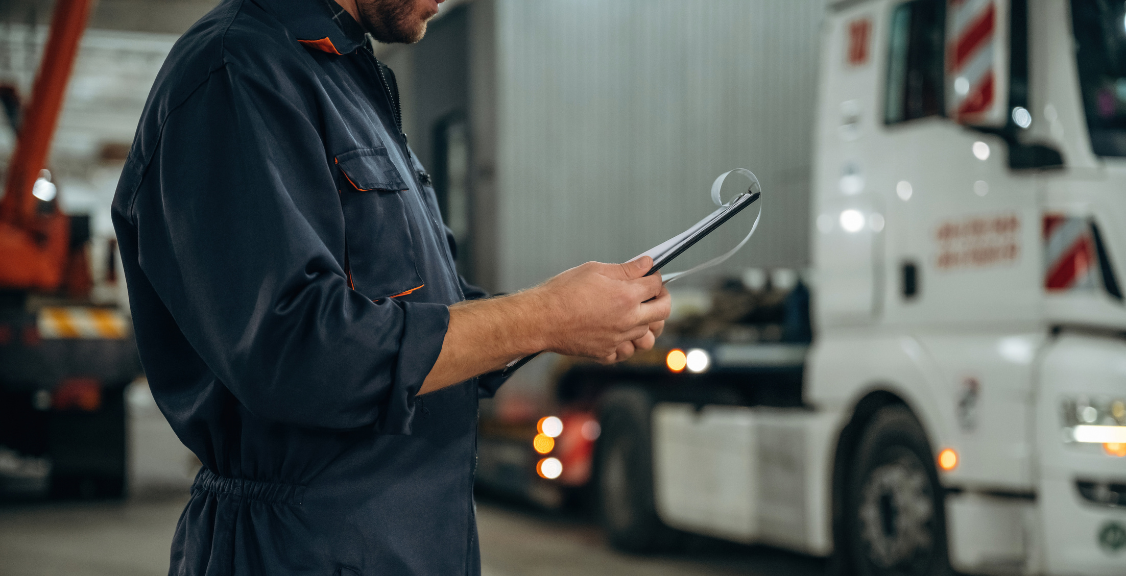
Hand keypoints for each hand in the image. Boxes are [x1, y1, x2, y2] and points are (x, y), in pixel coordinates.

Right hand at [531, 256, 670, 361]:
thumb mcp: (595, 270)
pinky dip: (625, 344)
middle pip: (663, 313)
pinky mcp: (605, 353)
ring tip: (636, 316)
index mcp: (627, 296)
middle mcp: (628, 321)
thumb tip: (646, 263)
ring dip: (647, 327)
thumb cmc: (562, 292)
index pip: (657, 285)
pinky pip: (625, 353)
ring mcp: (618, 340)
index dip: (655, 277)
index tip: (650, 275)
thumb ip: (625, 269)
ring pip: (648, 339)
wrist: (539, 319)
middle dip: (662, 300)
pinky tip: (616, 333)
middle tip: (653, 294)